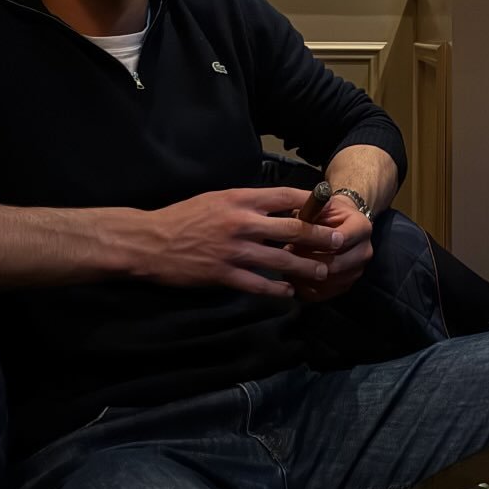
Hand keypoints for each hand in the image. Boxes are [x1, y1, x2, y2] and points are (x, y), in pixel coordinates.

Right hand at [135, 186, 345, 296]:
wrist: (150, 241)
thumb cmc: (183, 216)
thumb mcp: (216, 198)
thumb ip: (246, 202)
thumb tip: (274, 205)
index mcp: (240, 199)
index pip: (285, 196)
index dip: (310, 203)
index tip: (327, 207)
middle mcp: (242, 222)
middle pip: (292, 229)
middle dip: (319, 237)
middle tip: (339, 242)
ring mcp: (234, 250)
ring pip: (280, 260)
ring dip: (305, 267)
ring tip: (322, 272)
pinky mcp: (224, 274)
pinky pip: (258, 284)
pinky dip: (276, 289)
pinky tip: (288, 292)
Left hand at [286, 193, 372, 302]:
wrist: (341, 223)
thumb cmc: (327, 213)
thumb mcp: (322, 205)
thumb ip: (312, 212)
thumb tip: (294, 224)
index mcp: (362, 227)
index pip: (343, 239)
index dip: (319, 242)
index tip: (297, 241)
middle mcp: (365, 251)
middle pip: (336, 265)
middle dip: (308, 261)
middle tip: (288, 255)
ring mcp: (357, 271)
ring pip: (329, 282)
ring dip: (305, 276)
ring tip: (288, 265)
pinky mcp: (347, 285)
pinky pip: (324, 294)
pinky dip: (306, 289)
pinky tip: (293, 278)